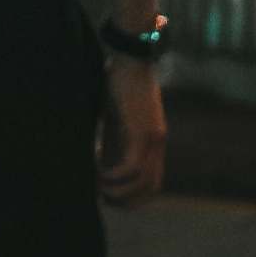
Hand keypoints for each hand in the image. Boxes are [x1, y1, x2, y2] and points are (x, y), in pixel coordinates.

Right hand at [97, 62, 165, 205]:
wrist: (130, 55)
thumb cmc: (120, 80)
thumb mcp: (118, 114)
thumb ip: (115, 137)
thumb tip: (99, 159)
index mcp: (154, 141)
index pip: (153, 182)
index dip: (135, 196)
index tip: (113, 199)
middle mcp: (157, 144)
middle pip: (150, 188)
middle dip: (127, 201)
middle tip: (104, 201)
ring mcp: (152, 139)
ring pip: (141, 182)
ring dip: (119, 191)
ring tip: (98, 188)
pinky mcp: (141, 132)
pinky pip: (131, 167)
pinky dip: (114, 176)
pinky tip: (98, 173)